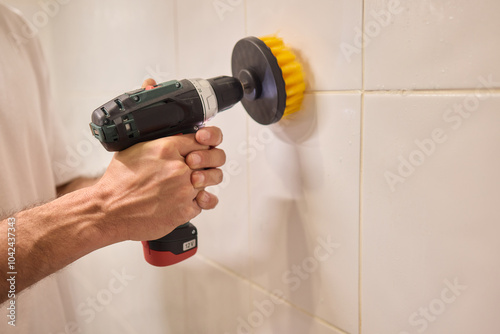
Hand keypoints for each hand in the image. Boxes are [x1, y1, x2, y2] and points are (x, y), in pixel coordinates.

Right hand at [92, 81, 225, 242]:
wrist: (109, 209)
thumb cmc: (119, 179)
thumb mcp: (132, 143)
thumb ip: (150, 119)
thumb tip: (150, 84)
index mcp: (167, 147)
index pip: (205, 137)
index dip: (207, 140)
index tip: (203, 143)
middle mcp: (179, 167)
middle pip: (217, 157)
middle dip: (213, 158)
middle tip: (202, 162)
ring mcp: (184, 189)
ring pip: (214, 179)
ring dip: (208, 179)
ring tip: (196, 180)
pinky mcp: (185, 210)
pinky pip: (207, 202)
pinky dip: (202, 201)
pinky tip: (193, 198)